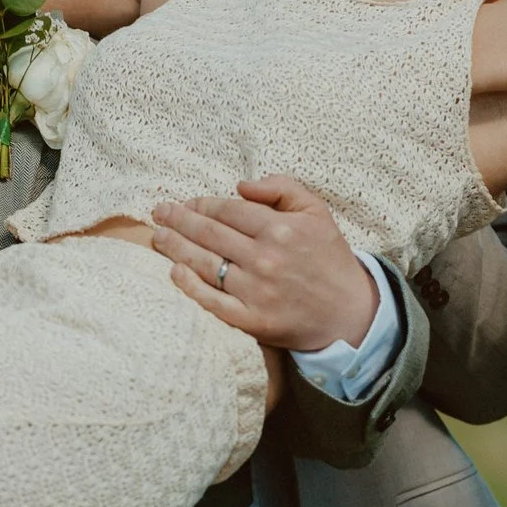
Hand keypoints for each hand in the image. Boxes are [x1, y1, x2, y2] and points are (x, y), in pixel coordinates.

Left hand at [150, 176, 377, 351]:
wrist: (349, 313)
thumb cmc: (329, 257)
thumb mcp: (316, 211)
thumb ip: (281, 188)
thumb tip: (239, 185)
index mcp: (280, 228)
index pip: (227, 210)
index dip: (200, 204)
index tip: (185, 202)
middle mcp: (265, 258)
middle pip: (208, 234)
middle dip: (178, 220)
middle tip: (158, 213)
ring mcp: (257, 291)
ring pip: (205, 264)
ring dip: (175, 248)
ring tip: (157, 237)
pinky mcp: (252, 321)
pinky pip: (212, 302)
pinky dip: (190, 286)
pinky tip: (173, 272)